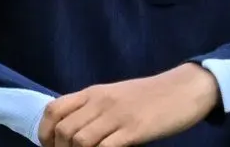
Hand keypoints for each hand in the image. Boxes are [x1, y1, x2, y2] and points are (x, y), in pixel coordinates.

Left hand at [37, 63, 220, 146]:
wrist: (184, 89)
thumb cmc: (151, 96)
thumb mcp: (116, 96)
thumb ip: (95, 109)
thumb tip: (73, 133)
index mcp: (94, 93)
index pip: (54, 109)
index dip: (44, 133)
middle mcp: (100, 102)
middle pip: (64, 130)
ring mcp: (117, 116)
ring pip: (80, 140)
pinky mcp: (134, 130)